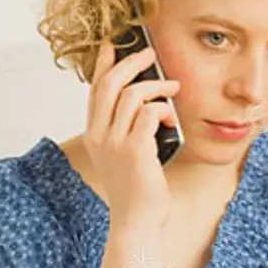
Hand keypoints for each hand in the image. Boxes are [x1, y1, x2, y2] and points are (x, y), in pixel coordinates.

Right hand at [84, 40, 180, 231]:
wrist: (136, 222)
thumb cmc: (135, 191)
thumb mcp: (122, 157)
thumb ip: (125, 132)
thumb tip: (145, 105)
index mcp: (94, 135)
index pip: (94, 90)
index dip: (103, 64)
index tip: (112, 45)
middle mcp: (100, 136)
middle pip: (109, 84)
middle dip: (130, 63)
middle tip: (150, 55)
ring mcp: (115, 143)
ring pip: (132, 95)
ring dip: (156, 87)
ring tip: (173, 89)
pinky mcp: (135, 150)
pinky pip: (148, 113)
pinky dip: (162, 109)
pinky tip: (169, 118)